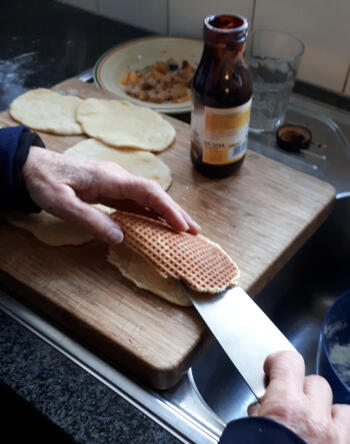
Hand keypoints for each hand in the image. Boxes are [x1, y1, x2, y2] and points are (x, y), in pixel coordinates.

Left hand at [22, 146, 199, 243]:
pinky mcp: (109, 190)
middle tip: (196, 232)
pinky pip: (136, 203)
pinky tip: (159, 225)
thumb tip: (120, 237)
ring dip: (166, 214)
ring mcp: (115, 183)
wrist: (32, 166)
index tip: (182, 226)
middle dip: (176, 213)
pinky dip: (151, 214)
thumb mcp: (62, 204)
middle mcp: (118, 178)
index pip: (148, 192)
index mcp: (110, 178)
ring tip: (184, 231)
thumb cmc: (44, 182)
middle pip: (154, 195)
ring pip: (147, 199)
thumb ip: (90, 220)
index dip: (167, 209)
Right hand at [248, 350, 349, 443]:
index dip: (279, 364)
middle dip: (302, 393)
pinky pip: (349, 439)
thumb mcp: (239, 436)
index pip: (289, 363)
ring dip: (328, 415)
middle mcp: (315, 420)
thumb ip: (258, 417)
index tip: (274, 370)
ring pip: (341, 410)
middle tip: (289, 410)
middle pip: (316, 385)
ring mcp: (336, 443)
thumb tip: (265, 411)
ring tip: (314, 432)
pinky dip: (339, 441)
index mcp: (284, 406)